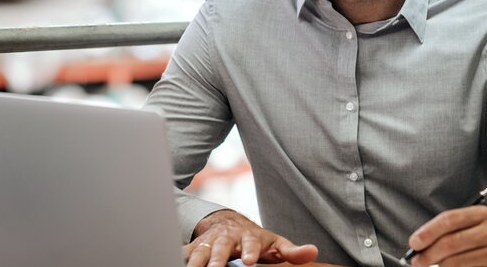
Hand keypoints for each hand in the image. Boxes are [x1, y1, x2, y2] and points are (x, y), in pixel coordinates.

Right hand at [185, 210, 318, 266]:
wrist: (228, 224)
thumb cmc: (256, 240)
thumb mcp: (275, 245)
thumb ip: (292, 251)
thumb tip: (313, 252)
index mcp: (248, 236)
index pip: (250, 243)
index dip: (249, 251)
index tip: (248, 261)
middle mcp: (227, 237)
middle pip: (221, 247)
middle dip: (216, 259)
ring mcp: (209, 241)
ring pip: (200, 251)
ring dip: (196, 262)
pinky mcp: (195, 247)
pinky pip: (185, 253)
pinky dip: (180, 258)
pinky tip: (173, 261)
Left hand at [407, 205, 486, 266]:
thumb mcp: (476, 221)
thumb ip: (451, 228)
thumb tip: (420, 242)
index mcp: (482, 215)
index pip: (449, 220)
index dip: (428, 232)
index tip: (414, 243)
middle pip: (451, 243)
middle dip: (429, 254)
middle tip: (417, 260)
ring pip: (459, 262)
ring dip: (440, 266)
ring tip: (431, 266)